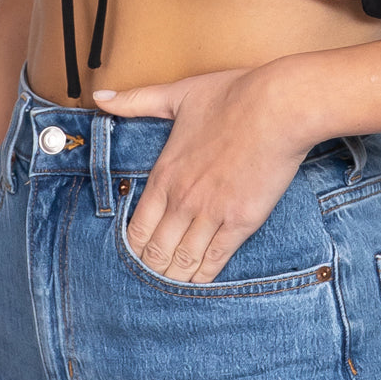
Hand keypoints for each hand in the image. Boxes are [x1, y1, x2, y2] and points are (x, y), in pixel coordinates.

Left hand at [93, 61, 310, 283]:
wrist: (279, 105)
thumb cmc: (233, 95)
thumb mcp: (178, 94)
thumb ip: (136, 100)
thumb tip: (101, 97)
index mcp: (165, 174)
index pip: (137, 228)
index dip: (133, 249)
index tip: (135, 257)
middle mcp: (183, 199)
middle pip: (156, 252)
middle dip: (151, 269)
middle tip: (150, 279)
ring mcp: (212, 213)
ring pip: (182, 261)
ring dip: (174, 277)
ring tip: (171, 286)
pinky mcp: (242, 221)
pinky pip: (216, 260)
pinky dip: (204, 276)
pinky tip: (200, 281)